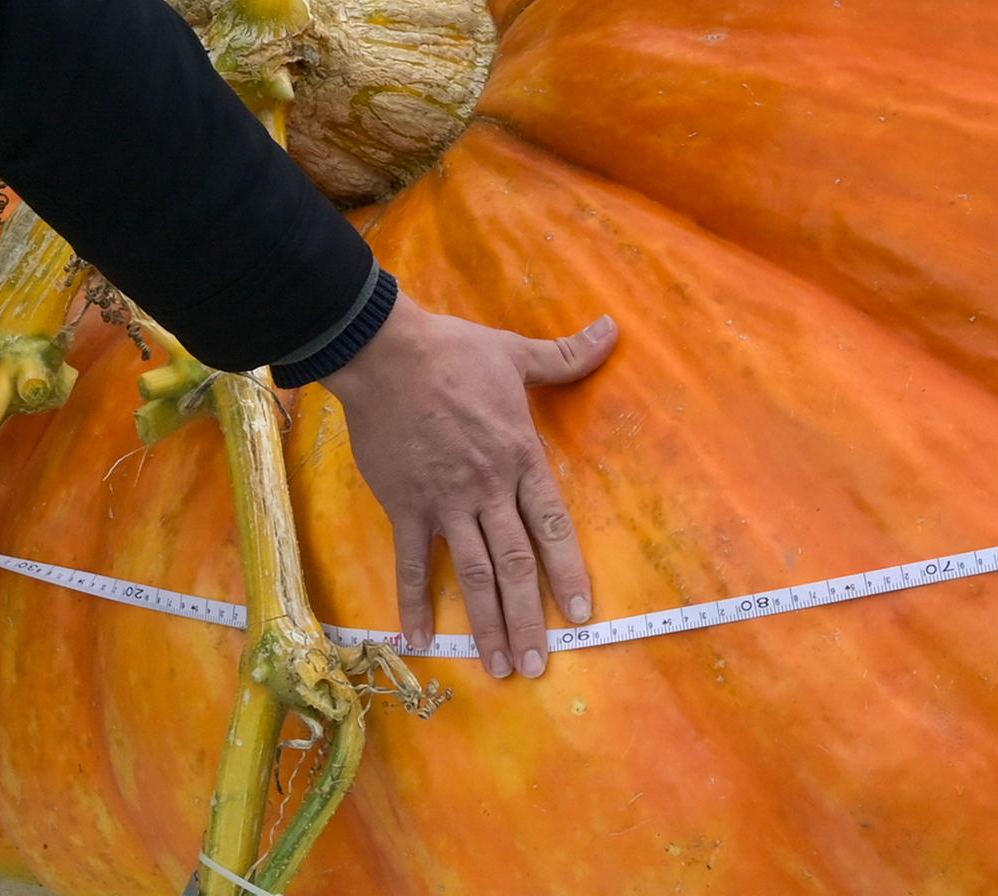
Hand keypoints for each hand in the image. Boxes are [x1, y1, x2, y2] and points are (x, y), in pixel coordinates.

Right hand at [323, 296, 620, 679]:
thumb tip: (613, 330)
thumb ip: (567, 356)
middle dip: (528, 618)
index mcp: (521, 457)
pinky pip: (412, 563)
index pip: (553, 525)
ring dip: (486, 624)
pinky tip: (418, 640)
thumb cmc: (454, 352)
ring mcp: (444, 502)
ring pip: (472, 574)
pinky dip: (414, 602)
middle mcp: (488, 489)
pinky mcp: (405, 506)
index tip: (580, 615)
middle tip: (539, 664)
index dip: (568, 572)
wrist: (385, 353)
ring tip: (498, 668)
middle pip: (515, 564)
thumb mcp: (516, 352)